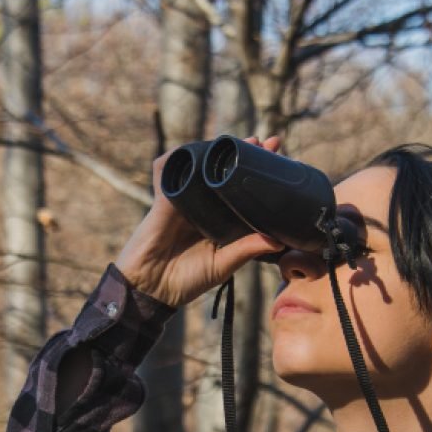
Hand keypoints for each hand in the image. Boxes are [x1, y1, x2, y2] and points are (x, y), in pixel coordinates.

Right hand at [115, 135, 283, 307]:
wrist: (150, 289)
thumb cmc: (186, 281)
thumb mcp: (223, 265)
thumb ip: (247, 250)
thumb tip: (279, 241)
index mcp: (222, 222)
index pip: (244, 193)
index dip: (260, 177)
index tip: (281, 162)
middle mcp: (205, 207)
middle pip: (226, 173)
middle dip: (247, 155)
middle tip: (268, 143)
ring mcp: (184, 200)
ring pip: (202, 166)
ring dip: (221, 151)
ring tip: (245, 142)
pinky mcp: (163, 200)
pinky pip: (169, 171)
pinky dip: (179, 156)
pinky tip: (198, 147)